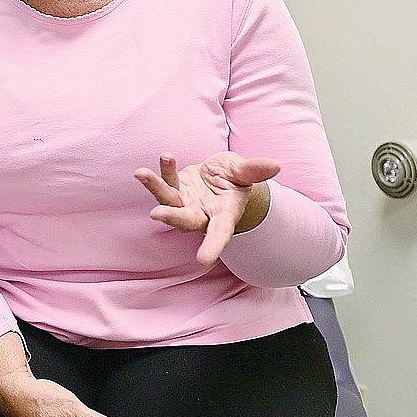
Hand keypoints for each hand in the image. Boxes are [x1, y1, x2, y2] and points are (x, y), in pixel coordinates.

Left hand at [134, 152, 279, 265]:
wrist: (222, 177)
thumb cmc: (237, 180)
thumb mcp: (246, 173)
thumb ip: (256, 171)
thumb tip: (275, 164)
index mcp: (223, 216)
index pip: (219, 234)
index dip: (213, 246)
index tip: (203, 260)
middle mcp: (201, 214)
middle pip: (185, 220)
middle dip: (171, 217)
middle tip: (156, 214)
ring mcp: (185, 203)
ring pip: (167, 199)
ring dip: (155, 186)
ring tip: (142, 173)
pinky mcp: (175, 189)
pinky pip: (168, 181)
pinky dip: (166, 169)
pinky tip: (167, 157)